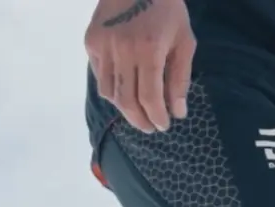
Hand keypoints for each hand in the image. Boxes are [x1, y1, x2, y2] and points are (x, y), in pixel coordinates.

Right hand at [85, 0, 195, 132]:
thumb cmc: (167, 10)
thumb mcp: (184, 41)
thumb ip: (180, 79)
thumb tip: (178, 112)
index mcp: (149, 50)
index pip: (148, 97)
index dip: (156, 116)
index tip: (163, 126)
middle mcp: (122, 50)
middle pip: (126, 100)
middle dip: (139, 120)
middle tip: (150, 127)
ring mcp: (103, 45)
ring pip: (108, 91)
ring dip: (124, 108)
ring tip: (138, 112)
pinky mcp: (91, 41)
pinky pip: (99, 74)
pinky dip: (111, 88)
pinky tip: (124, 89)